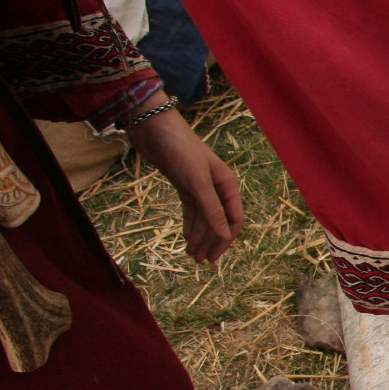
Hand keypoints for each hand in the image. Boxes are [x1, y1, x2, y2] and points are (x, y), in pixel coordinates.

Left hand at [127, 100, 243, 262]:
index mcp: (227, 185)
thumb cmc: (181, 150)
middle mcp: (217, 188)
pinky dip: (190, 225)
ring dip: (199, 236)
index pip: (233, 219)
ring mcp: (200, 187)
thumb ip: (211, 209)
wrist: (155, 129)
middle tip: (200, 261)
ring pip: (204, 218)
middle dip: (210, 241)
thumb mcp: (197, 181)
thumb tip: (223, 235)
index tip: (214, 257)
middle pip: (218, 221)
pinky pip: (191, 211)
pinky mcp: (185, 186)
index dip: (225, 240)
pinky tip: (186, 238)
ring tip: (191, 255)